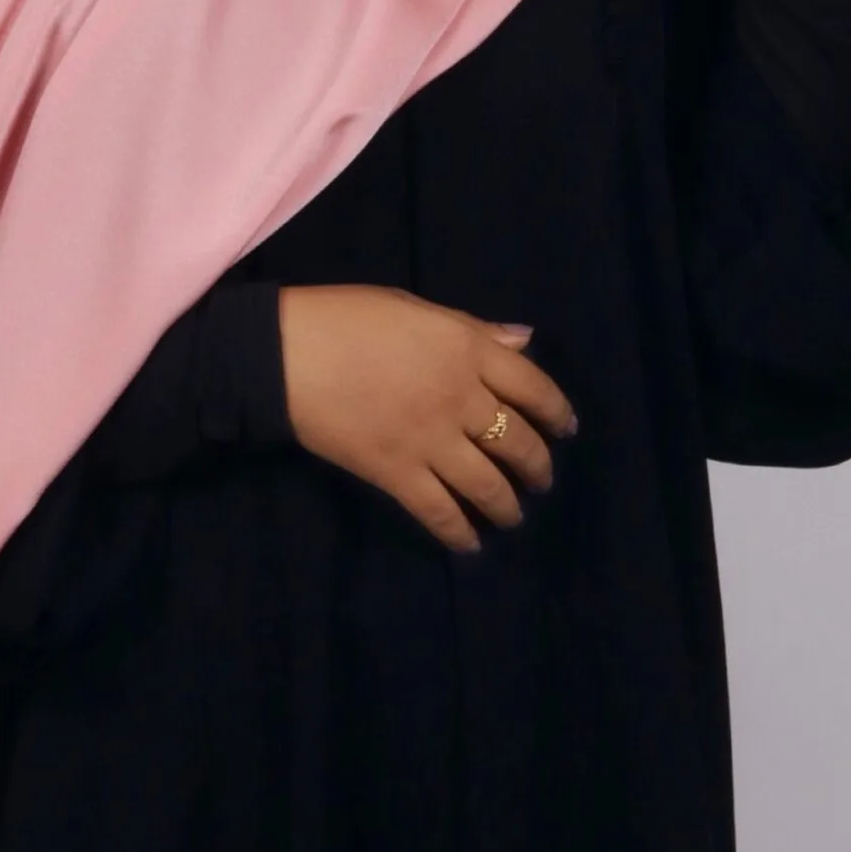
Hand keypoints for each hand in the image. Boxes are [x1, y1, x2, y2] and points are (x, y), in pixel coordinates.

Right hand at [276, 283, 578, 553]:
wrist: (284, 354)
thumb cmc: (345, 318)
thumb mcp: (415, 308)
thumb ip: (473, 328)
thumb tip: (525, 340)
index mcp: (467, 349)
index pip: (533, 386)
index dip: (557, 411)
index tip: (566, 430)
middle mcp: (460, 397)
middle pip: (516, 440)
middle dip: (536, 466)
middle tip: (540, 480)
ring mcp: (430, 438)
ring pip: (487, 483)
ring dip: (507, 505)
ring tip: (513, 516)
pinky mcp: (396, 472)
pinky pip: (439, 510)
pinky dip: (459, 531)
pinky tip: (469, 544)